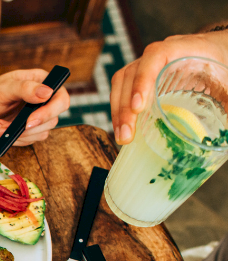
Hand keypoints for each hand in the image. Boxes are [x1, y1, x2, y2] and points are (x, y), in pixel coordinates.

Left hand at [0, 69, 70, 144]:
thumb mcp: (3, 87)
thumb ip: (24, 89)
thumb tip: (47, 92)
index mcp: (42, 83)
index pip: (61, 99)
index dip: (49, 112)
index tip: (29, 120)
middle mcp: (43, 101)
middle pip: (52, 121)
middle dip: (26, 128)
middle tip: (3, 126)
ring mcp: (35, 117)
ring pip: (40, 134)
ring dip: (17, 135)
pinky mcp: (26, 130)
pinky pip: (27, 141)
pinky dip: (11, 140)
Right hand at [110, 32, 227, 143]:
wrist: (221, 52)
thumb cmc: (225, 64)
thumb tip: (226, 137)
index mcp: (183, 48)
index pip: (155, 56)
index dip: (143, 79)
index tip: (140, 107)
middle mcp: (159, 55)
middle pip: (131, 74)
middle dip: (125, 107)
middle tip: (127, 135)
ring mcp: (147, 66)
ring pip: (122, 83)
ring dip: (118, 112)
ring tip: (123, 138)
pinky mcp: (142, 79)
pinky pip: (123, 91)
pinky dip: (120, 111)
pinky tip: (124, 130)